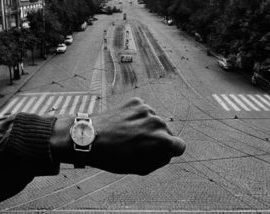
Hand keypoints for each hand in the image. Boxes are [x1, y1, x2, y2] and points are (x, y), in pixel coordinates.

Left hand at [51, 98, 185, 174]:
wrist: (89, 137)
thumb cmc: (113, 157)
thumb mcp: (140, 168)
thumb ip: (160, 160)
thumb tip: (168, 152)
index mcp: (162, 141)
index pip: (180, 146)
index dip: (169, 152)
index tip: (158, 153)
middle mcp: (158, 122)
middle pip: (166, 132)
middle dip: (156, 139)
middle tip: (136, 147)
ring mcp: (147, 110)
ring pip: (153, 121)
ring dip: (145, 127)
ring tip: (127, 136)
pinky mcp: (136, 102)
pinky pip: (143, 112)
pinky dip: (136, 117)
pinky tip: (123, 125)